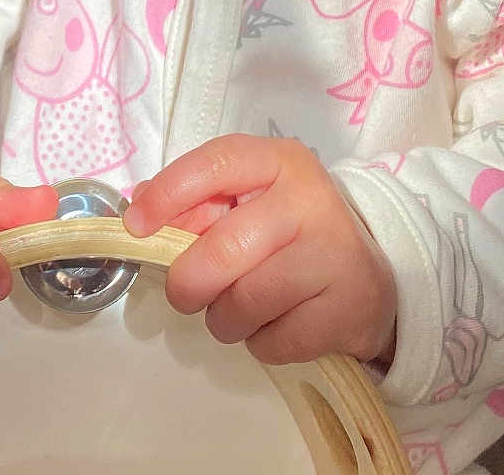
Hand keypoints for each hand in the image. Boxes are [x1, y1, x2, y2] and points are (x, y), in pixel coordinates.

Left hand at [123, 135, 396, 366]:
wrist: (367, 278)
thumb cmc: (290, 234)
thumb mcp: (249, 202)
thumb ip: (196, 203)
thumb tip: (139, 209)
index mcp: (279, 161)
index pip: (216, 164)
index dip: (169, 194)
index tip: (135, 226)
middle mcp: (309, 200)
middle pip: (225, 248)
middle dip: (189, 282)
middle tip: (185, 294)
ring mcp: (333, 254)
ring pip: (245, 302)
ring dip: (224, 319)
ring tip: (238, 310)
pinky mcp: (345, 310)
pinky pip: (273, 342)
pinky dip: (260, 343)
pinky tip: (276, 324)